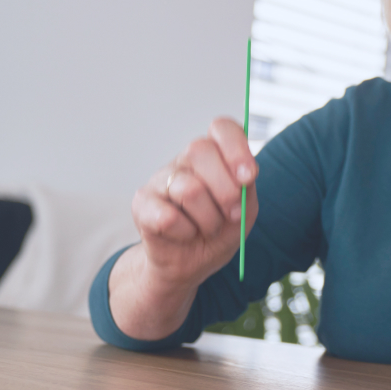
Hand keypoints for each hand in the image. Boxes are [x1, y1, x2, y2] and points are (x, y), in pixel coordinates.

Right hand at [131, 117, 257, 289]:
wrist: (195, 261)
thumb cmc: (221, 228)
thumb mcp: (245, 207)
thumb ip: (246, 186)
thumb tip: (245, 174)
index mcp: (215, 154)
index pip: (221, 128)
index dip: (235, 148)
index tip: (248, 177)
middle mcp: (185, 160)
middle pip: (200, 150)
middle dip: (225, 190)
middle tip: (232, 214)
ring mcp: (161, 179)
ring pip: (188, 189)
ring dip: (209, 219)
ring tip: (208, 228)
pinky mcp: (142, 203)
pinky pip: (167, 216)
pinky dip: (185, 232)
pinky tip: (184, 234)